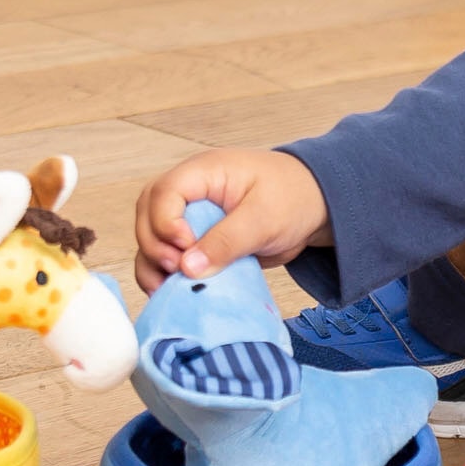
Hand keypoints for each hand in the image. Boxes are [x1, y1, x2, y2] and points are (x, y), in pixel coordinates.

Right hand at [134, 148, 329, 293]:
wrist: (316, 208)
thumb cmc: (293, 198)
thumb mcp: (264, 218)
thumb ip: (227, 241)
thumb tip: (188, 267)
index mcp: (203, 173)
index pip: (163, 193)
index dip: (165, 223)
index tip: (185, 247)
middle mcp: (190, 193)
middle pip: (148, 215)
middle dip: (155, 245)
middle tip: (177, 270)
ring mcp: (190, 217)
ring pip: (151, 237)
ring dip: (152, 263)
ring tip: (166, 288)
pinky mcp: (197, 241)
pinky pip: (168, 255)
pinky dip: (164, 274)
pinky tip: (170, 292)